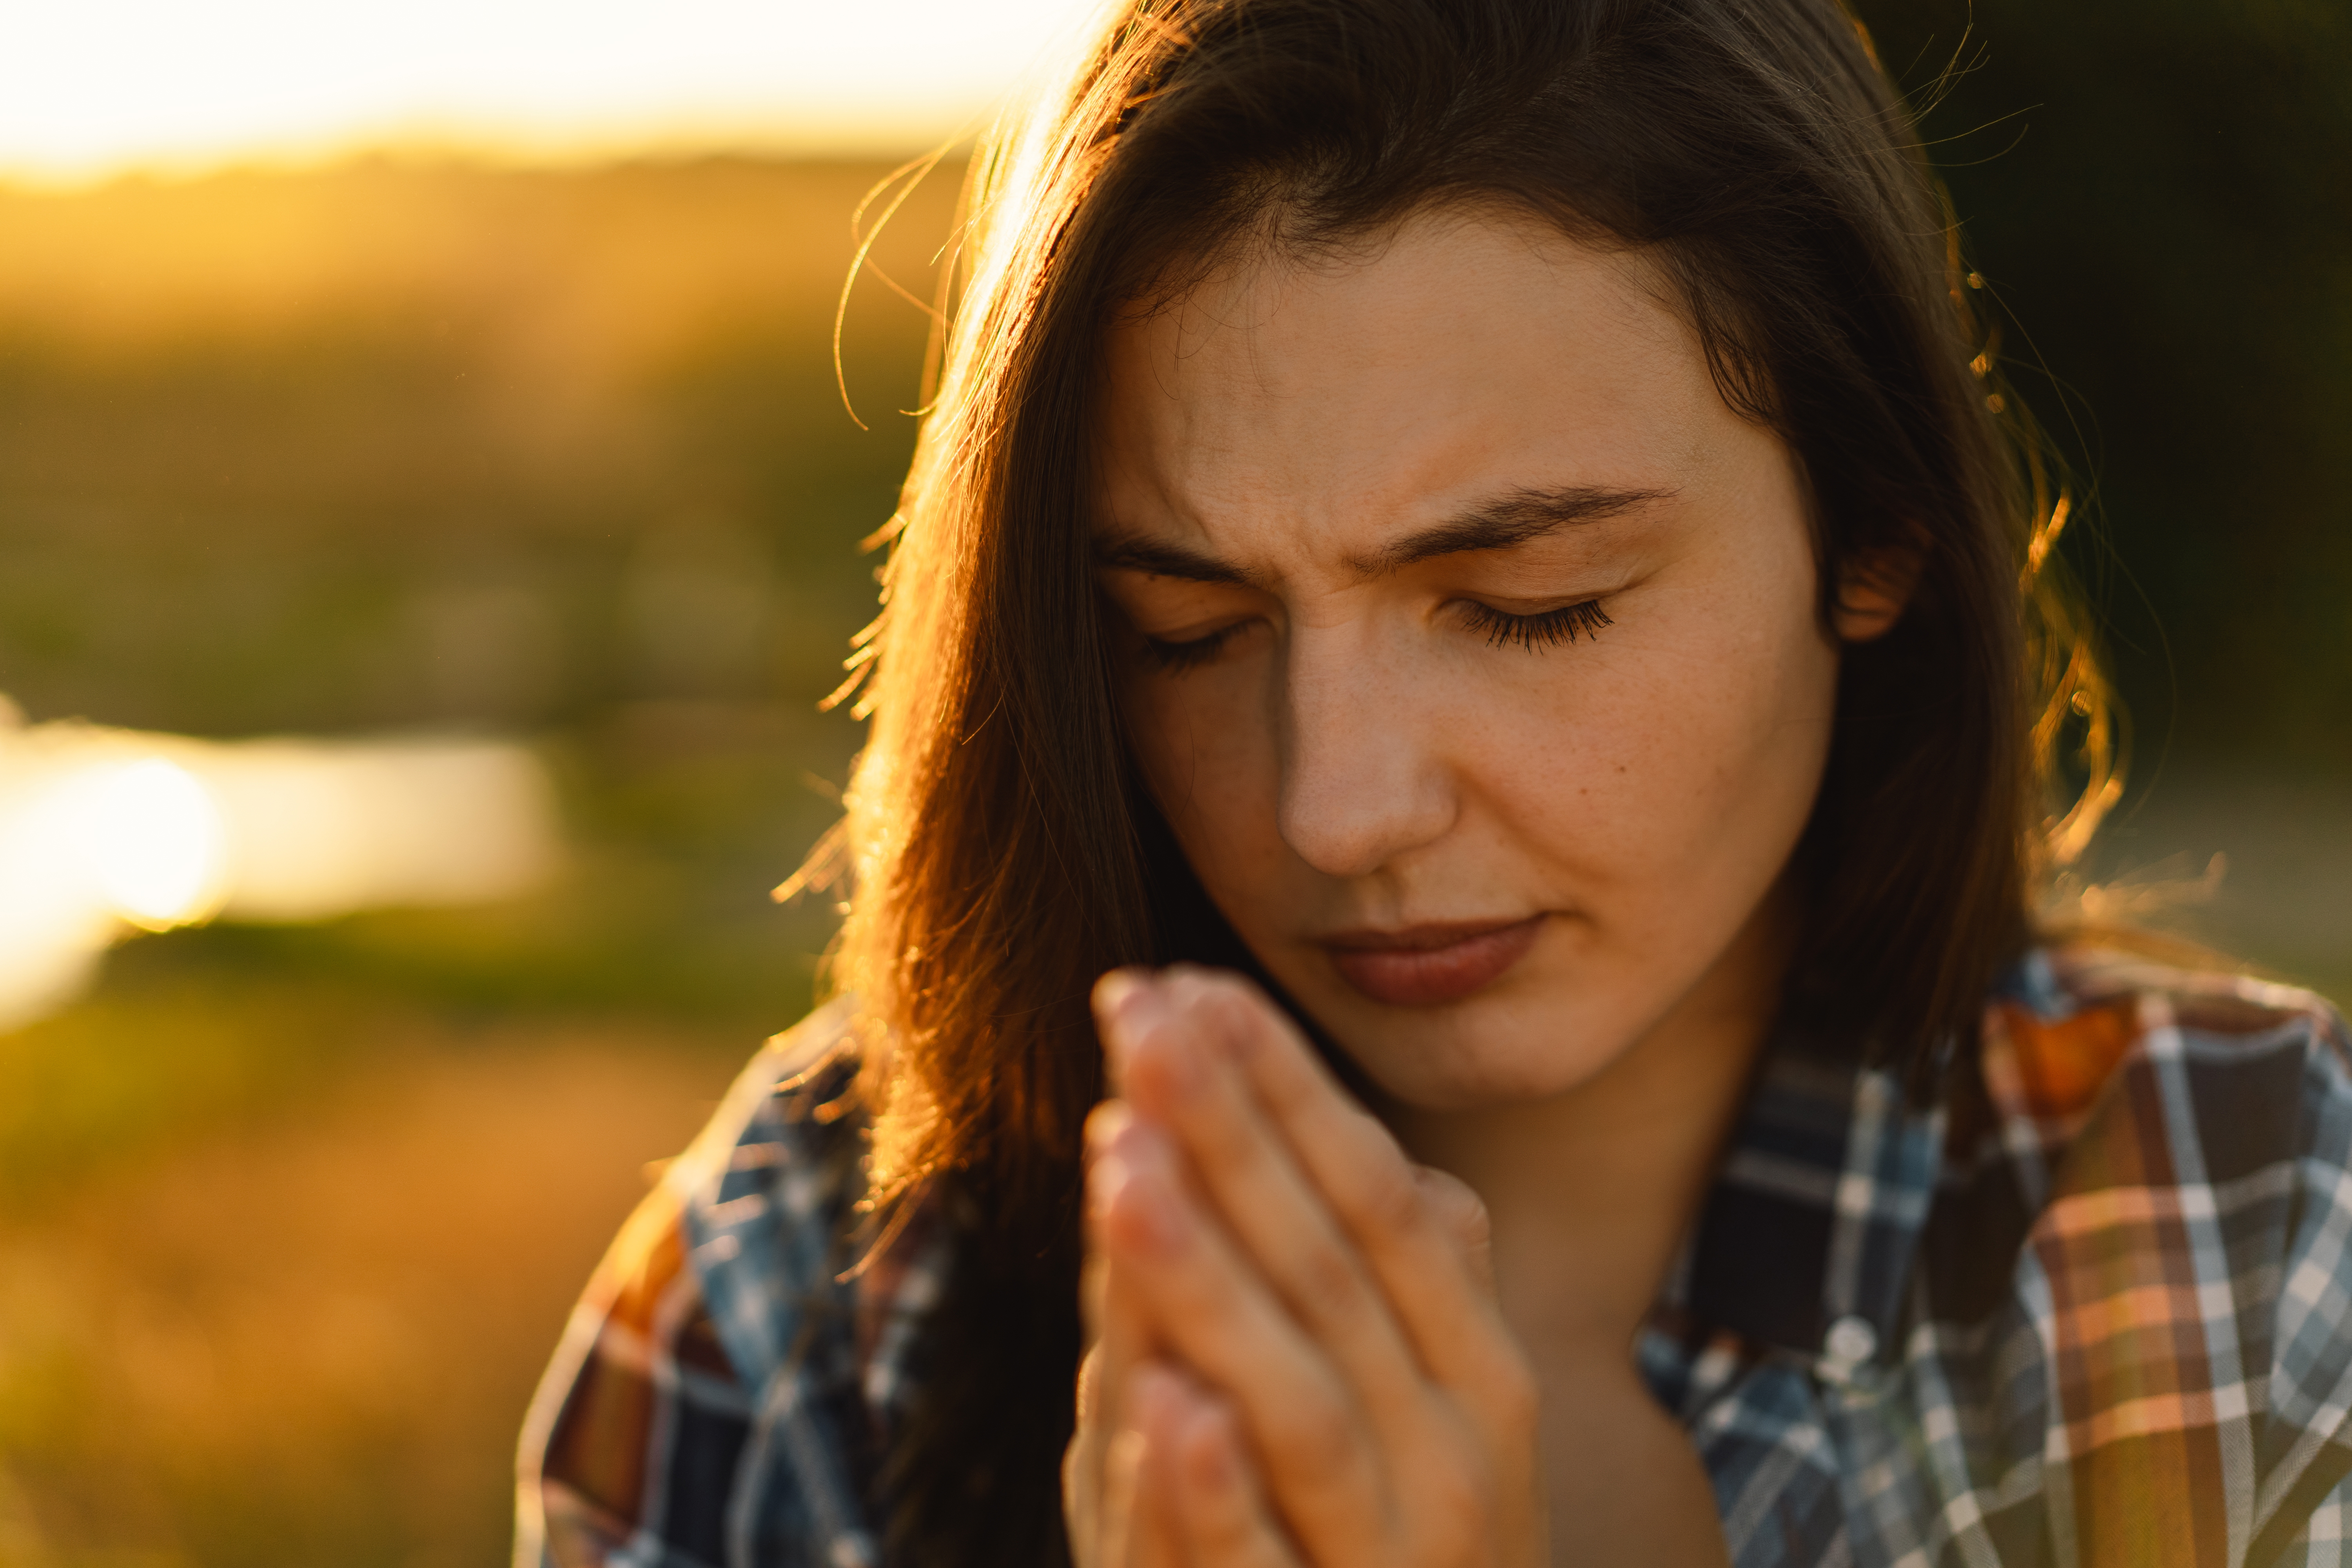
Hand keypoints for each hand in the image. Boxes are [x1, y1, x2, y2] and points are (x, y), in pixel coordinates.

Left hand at [1063, 966, 1546, 1567]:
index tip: (1197, 986)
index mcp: (1475, 1376)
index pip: (1381, 1199)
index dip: (1290, 1092)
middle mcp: (1453, 1455)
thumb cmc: (1405, 1547)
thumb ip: (1399, 1290)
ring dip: (1211, 1279)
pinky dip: (1215, 1487)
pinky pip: (1266, 1561)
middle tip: (1140, 1013)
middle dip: (1236, 1136)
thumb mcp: (1422, 1409)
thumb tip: (1380, 1149)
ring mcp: (1390, 1555)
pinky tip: (1167, 1403)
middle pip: (1335, 1270)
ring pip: (1298, 1398)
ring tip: (1126, 1165)